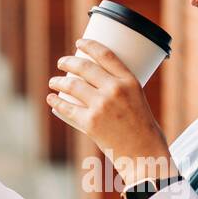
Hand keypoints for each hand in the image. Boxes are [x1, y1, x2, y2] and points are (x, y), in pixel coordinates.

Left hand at [47, 37, 174, 188]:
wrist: (145, 155)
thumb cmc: (145, 131)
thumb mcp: (139, 101)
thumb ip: (120, 92)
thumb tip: (98, 87)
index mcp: (130, 81)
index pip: (105, 54)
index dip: (89, 45)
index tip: (79, 42)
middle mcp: (115, 90)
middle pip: (84, 67)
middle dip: (68, 62)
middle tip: (62, 63)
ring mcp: (101, 106)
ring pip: (72, 85)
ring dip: (58, 81)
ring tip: (53, 81)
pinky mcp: (91, 123)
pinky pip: (67, 108)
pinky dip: (56, 102)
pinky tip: (52, 99)